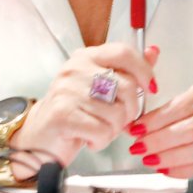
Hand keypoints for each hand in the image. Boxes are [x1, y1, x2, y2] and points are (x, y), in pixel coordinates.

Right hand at [8, 44, 155, 182]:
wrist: (39, 138)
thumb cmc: (75, 112)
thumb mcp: (101, 85)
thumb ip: (128, 69)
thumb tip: (153, 51)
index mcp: (87, 57)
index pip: (124, 52)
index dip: (144, 71)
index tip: (150, 88)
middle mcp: (75, 70)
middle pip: (127, 86)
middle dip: (131, 110)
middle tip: (119, 119)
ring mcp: (67, 91)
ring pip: (117, 112)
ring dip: (114, 129)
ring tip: (100, 129)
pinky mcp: (62, 116)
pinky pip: (102, 131)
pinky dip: (101, 141)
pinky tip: (90, 139)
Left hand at [127, 82, 192, 179]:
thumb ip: (170, 110)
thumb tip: (137, 126)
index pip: (180, 107)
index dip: (156, 120)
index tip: (137, 128)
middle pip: (187, 130)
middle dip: (158, 141)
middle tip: (139, 146)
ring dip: (167, 157)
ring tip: (148, 159)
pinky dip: (180, 170)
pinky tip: (164, 169)